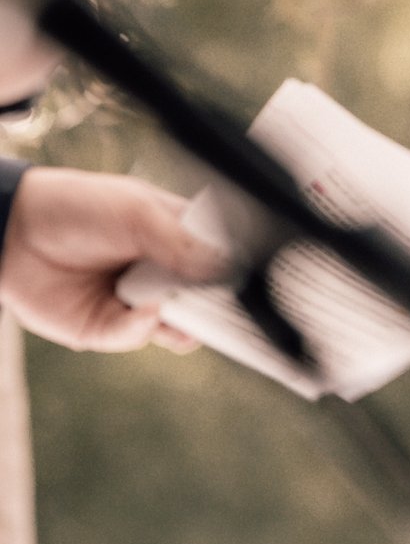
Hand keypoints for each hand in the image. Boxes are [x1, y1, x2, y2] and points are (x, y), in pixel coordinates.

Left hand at [0, 167, 222, 350]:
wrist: (10, 230)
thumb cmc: (74, 208)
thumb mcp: (137, 212)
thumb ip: (183, 242)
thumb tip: (227, 269)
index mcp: (177, 241)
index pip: (221, 263)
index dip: (236, 273)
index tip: (252, 280)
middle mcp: (161, 275)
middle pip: (207, 301)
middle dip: (218, 308)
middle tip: (227, 307)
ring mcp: (136, 303)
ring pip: (181, 327)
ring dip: (188, 325)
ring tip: (188, 315)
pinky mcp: (108, 327)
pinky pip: (137, 335)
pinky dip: (144, 327)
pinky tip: (147, 311)